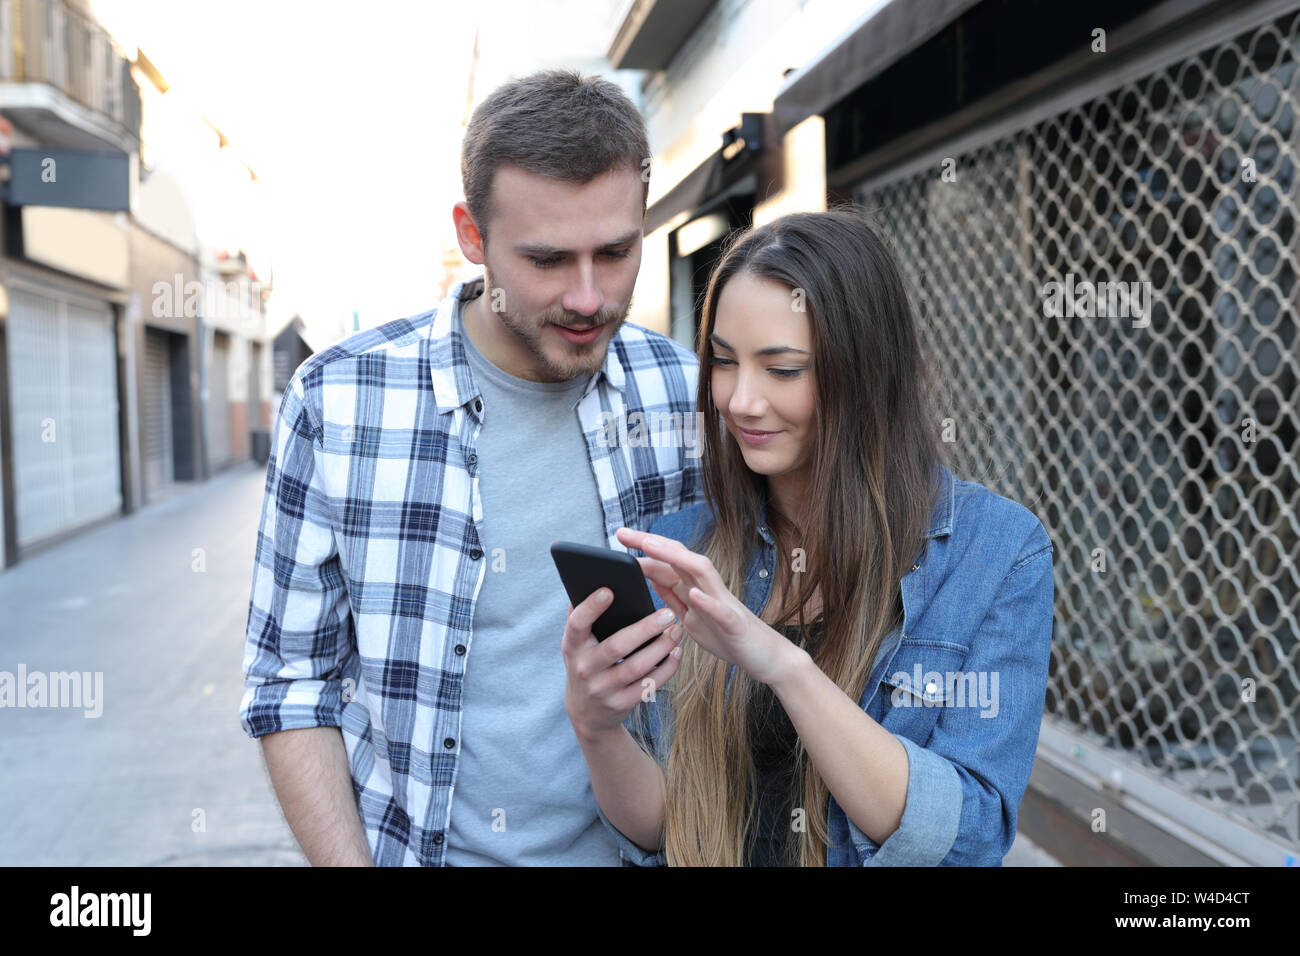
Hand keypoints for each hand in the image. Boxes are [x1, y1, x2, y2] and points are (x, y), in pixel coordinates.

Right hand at [561, 586, 685, 740]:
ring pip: (636, 667)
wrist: (587, 712)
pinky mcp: (621, 704)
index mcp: (572, 647)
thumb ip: (581, 616)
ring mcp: (603, 689)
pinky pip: (648, 686)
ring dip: (661, 648)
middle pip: (616, 647)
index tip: (609, 590)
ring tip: (677, 630)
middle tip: (668, 613)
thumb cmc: (587, 663)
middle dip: (644, 629)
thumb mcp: (576, 644)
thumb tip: (590, 579)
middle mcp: (584, 669)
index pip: (576, 625)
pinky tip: (677, 653)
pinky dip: (666, 669)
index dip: (591, 608)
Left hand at [616, 527, 803, 686]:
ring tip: (651, 546)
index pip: (668, 561)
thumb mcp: (691, 616)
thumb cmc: (727, 636)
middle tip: (623, 532)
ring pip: (701, 573)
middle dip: (652, 542)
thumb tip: (650, 576)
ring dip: (676, 557)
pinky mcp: (735, 624)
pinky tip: (694, 594)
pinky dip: (707, 601)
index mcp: (695, 588)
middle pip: (680, 557)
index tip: (620, 537)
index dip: (645, 548)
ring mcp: (723, 603)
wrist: (765, 657)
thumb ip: (673, 596)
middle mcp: (708, 589)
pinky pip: (721, 610)